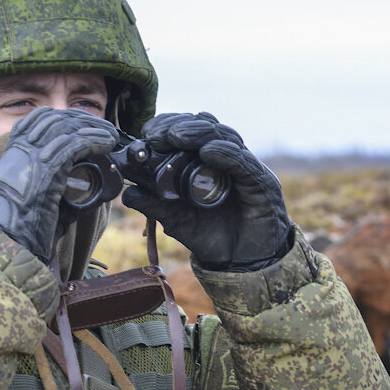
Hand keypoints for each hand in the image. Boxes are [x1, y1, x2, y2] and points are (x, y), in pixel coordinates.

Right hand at [0, 108, 118, 259]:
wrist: (15, 242)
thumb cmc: (28, 226)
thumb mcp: (36, 194)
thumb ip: (56, 179)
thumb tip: (89, 178)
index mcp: (13, 154)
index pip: (36, 119)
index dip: (62, 115)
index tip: (83, 121)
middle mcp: (19, 151)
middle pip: (54, 119)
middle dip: (81, 119)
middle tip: (103, 127)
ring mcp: (31, 158)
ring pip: (66, 129)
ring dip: (93, 128)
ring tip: (110, 135)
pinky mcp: (47, 168)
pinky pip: (75, 144)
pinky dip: (94, 140)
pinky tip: (107, 144)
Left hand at [121, 112, 292, 270]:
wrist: (243, 264)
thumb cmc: (214, 236)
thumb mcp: (178, 221)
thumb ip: (156, 206)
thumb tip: (128, 193)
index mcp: (204, 161)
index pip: (187, 131)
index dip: (166, 126)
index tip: (146, 134)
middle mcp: (225, 157)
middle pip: (204, 126)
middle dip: (178, 125)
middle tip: (157, 134)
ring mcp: (244, 167)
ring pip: (223, 136)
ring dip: (197, 132)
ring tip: (176, 136)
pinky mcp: (261, 181)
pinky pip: (243, 161)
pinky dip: (225, 153)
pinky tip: (208, 151)